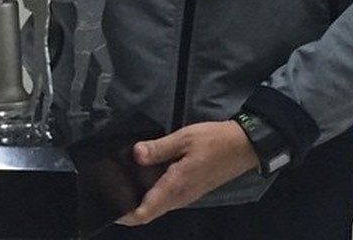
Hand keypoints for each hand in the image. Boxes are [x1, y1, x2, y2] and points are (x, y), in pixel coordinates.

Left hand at [117, 121, 257, 225]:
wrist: (243, 146)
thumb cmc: (214, 141)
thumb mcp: (184, 138)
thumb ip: (158, 148)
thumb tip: (135, 154)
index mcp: (175, 187)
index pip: (145, 212)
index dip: (125, 215)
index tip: (110, 207)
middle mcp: (179, 197)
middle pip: (149, 211)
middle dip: (129, 206)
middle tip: (111, 188)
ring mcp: (186, 195)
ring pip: (158, 205)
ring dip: (141, 198)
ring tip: (124, 179)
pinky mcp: (191, 189)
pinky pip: (167, 196)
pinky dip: (153, 191)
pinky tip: (146, 174)